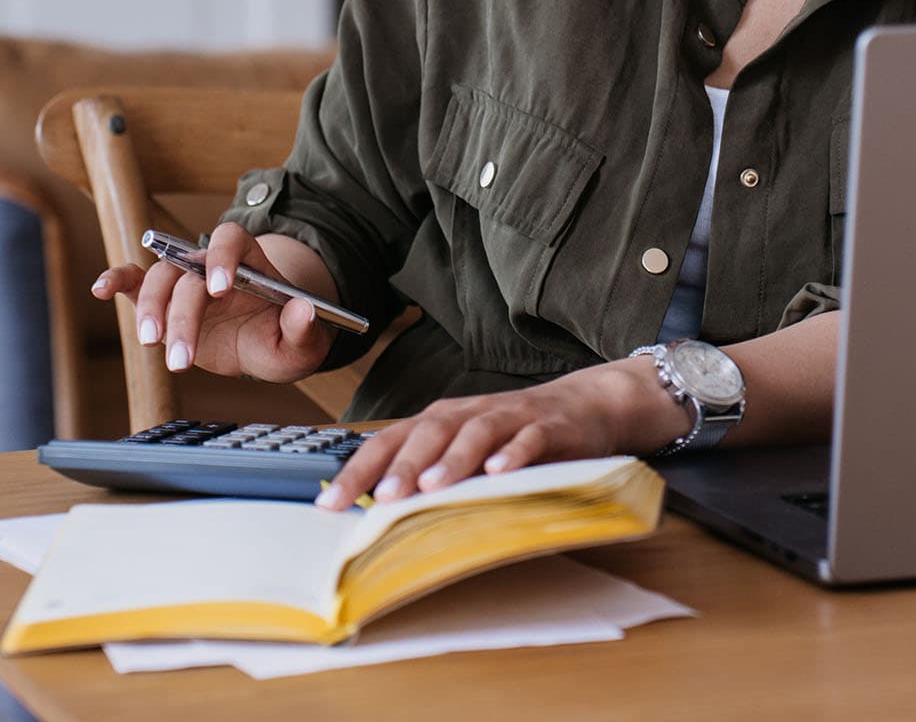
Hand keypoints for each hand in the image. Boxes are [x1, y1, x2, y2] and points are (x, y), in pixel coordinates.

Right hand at [88, 220, 332, 383]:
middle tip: (182, 356)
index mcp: (249, 261)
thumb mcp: (302, 343)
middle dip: (183, 315)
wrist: (263, 342)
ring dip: (152, 312)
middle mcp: (211, 263)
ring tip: (152, 345)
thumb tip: (303, 311)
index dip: (222, 259)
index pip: (231, 241)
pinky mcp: (161, 300)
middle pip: (188, 272)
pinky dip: (115, 280)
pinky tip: (100, 290)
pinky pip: (133, 281)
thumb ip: (305, 328)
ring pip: (159, 280)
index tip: (220, 289)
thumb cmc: (282, 337)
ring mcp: (184, 280)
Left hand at [318, 357, 692, 510]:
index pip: (390, 440)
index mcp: (440, 420)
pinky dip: (513, 454)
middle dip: (402, 466)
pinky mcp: (548, 427)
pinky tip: (499, 473)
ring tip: (432, 488)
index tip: (330, 503)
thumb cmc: (513, 434)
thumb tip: (372, 511)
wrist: (585, 404)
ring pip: (475, 432)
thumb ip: (427, 471)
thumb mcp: (465, 448)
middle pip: (429, 432)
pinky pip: (529, 439)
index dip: (359, 470)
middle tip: (382, 498)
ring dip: (452, 459)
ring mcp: (509, 417)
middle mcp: (469, 413)